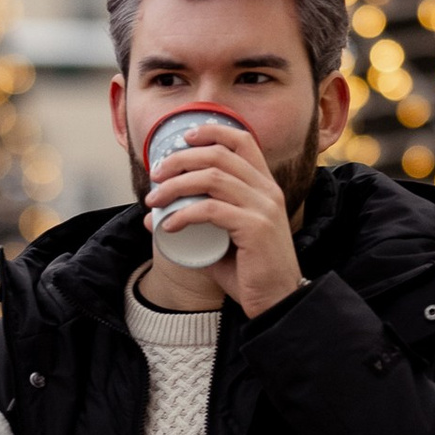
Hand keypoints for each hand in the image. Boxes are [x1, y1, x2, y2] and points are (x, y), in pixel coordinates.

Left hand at [145, 118, 303, 315]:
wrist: (278, 303)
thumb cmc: (251, 273)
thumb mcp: (224, 241)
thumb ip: (196, 226)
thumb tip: (156, 218)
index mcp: (265, 187)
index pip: (243, 141)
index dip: (212, 131)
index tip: (183, 139)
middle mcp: (267, 191)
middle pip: (219, 155)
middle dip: (181, 159)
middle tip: (156, 175)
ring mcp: (263, 208)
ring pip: (212, 178)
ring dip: (175, 186)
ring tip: (155, 201)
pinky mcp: (255, 228)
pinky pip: (211, 210)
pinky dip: (184, 214)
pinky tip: (169, 226)